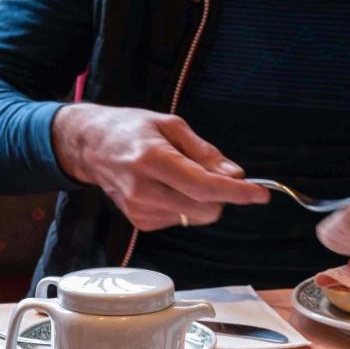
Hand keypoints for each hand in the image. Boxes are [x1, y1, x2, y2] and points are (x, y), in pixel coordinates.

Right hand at [52, 104, 267, 230]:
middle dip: (221, 195)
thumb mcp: (171, 126)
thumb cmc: (130, 129)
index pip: (203, 186)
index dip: (236, 192)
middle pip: (205, 209)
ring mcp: (140, 210)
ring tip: (180, 176)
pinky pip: (181, 220)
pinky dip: (185, 206)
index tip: (259, 194)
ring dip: (202, 201)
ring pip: (195, 217)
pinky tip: (167, 188)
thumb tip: (235, 175)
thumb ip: (206, 153)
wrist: (90, 146)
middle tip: (214, 173)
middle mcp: (143, 189)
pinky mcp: (140, 222)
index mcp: (152, 159)